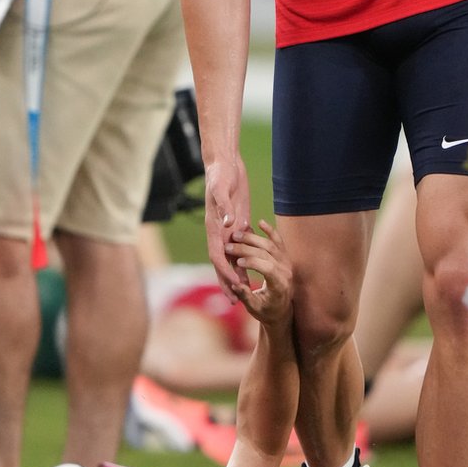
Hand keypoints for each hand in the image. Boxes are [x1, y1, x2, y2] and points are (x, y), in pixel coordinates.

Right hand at [204, 156, 251, 297]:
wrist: (223, 164)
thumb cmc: (220, 175)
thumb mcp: (221, 189)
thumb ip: (224, 207)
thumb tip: (228, 224)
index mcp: (214, 227)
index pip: (217, 256)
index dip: (224, 272)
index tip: (233, 287)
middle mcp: (220, 232)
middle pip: (222, 263)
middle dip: (227, 283)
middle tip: (234, 302)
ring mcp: (228, 229)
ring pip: (232, 258)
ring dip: (237, 275)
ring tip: (245, 294)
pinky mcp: (238, 223)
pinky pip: (241, 246)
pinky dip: (245, 259)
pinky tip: (253, 270)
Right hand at [226, 221, 292, 326]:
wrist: (281, 310)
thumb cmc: (266, 311)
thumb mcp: (255, 308)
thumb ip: (246, 297)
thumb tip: (235, 286)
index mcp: (280, 285)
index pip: (268, 269)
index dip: (252, 263)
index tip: (237, 261)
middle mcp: (286, 271)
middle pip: (266, 254)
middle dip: (246, 248)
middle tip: (229, 245)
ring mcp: (287, 262)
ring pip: (270, 244)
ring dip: (252, 238)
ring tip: (236, 234)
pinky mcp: (285, 257)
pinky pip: (278, 241)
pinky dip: (270, 230)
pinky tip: (260, 222)